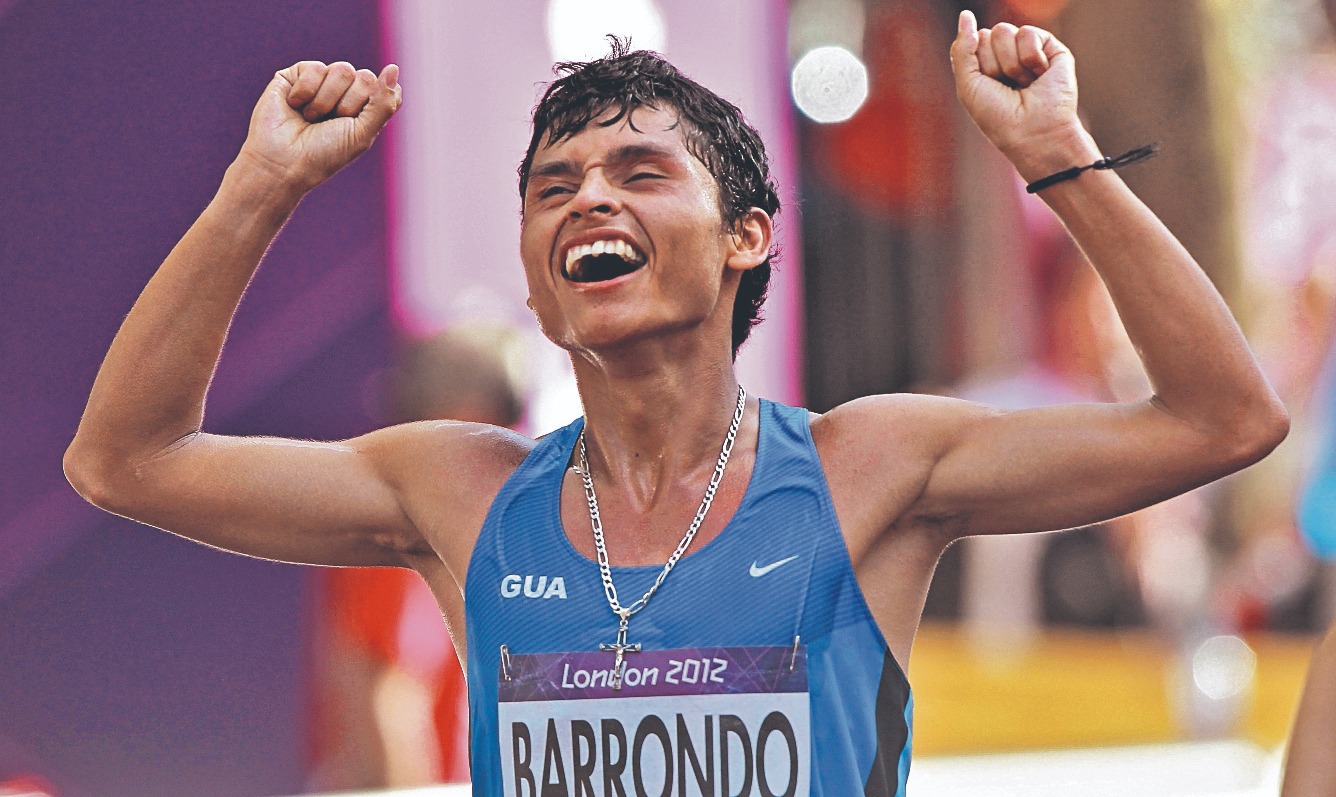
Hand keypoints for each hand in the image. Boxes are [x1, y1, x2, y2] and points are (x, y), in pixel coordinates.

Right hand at [237, 61, 401, 192]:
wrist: (282, 161)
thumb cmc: (324, 154)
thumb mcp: (363, 133)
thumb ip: (384, 103)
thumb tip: (393, 68)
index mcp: (365, 108)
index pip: (385, 88)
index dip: (370, 106)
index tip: (352, 125)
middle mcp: (345, 92)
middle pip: (366, 78)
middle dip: (348, 106)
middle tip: (329, 124)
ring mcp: (322, 82)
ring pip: (343, 70)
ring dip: (326, 101)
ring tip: (310, 117)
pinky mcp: (297, 74)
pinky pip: (316, 68)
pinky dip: (306, 91)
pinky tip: (294, 105)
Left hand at [949, 11, 1091, 172]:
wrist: (1033, 132)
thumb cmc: (998, 117)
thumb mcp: (968, 84)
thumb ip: (962, 49)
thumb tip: (965, 14)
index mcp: (986, 64)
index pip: (973, 41)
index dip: (978, 65)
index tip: (990, 88)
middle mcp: (1007, 55)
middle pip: (989, 34)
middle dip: (994, 63)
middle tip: (1008, 87)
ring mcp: (1029, 50)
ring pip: (1006, 31)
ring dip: (1011, 64)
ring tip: (1024, 84)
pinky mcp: (1052, 48)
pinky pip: (1028, 33)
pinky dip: (1030, 58)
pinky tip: (1039, 76)